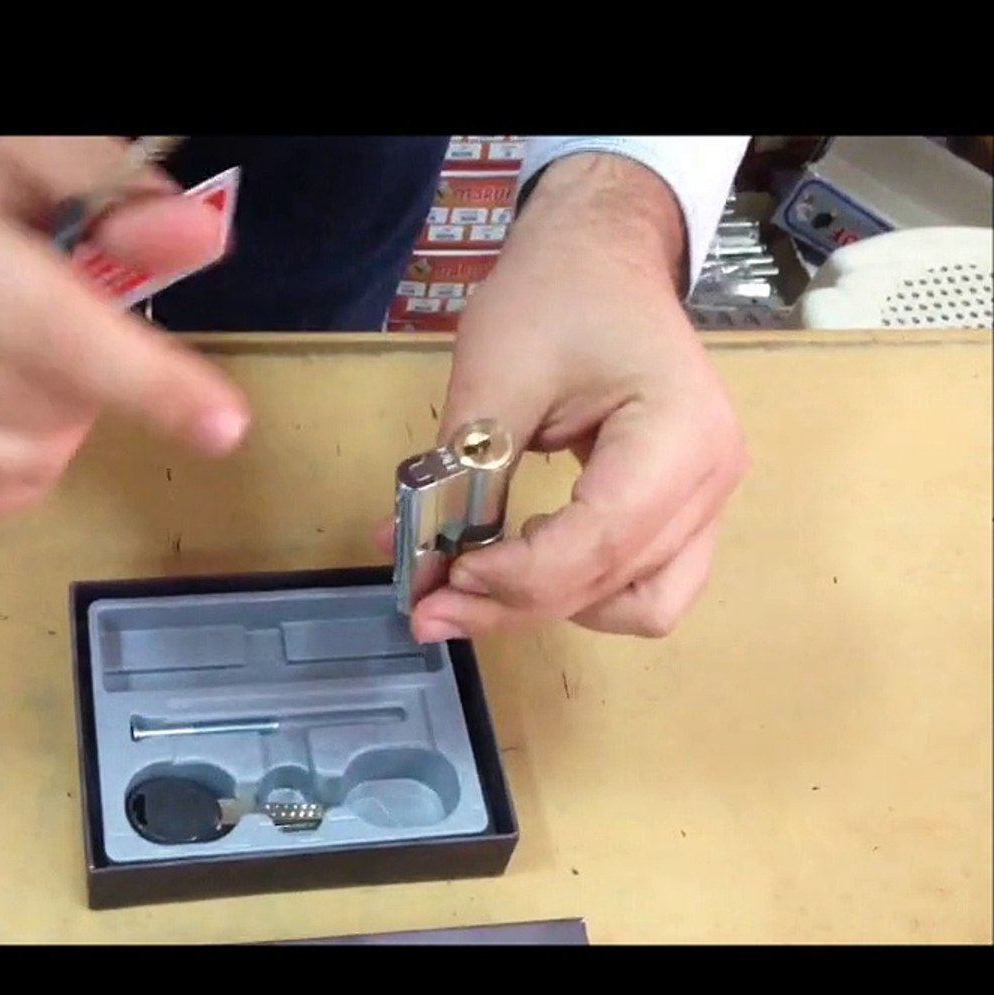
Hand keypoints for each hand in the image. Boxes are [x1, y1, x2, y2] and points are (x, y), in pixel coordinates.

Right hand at [0, 136, 250, 518]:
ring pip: (27, 464)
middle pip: (52, 408)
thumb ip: (127, 202)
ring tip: (18, 358)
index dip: (148, 383)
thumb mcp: (48, 161)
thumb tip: (199, 236)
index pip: (58, 331)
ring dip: (54, 426)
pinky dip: (14, 465)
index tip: (223, 425)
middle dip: (93, 381)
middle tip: (62, 324)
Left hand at [378, 154, 749, 640]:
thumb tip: (410, 554)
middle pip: (616, 584)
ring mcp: (710, 502)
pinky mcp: (686, 512)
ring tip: (473, 587)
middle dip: (515, 603)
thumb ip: (461, 471)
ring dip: (553, 608)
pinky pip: (643, 585)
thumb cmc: (555, 297)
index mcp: (681, 432)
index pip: (601, 539)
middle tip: (428, 606)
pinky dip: (581, 592)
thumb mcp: (495, 373)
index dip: (518, 575)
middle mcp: (712, 480)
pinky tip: (520, 569)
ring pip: (640, 605)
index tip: (443, 576)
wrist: (603, 259)